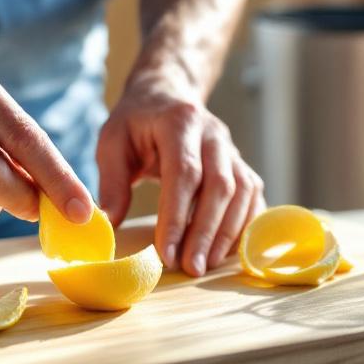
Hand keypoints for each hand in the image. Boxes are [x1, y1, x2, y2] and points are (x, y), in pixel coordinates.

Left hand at [96, 76, 263, 275]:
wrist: (166, 95)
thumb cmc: (135, 123)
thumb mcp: (112, 142)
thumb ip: (111, 182)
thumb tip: (110, 223)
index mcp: (179, 122)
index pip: (185, 173)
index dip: (177, 216)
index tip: (166, 253)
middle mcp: (214, 134)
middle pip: (220, 186)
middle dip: (206, 232)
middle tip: (191, 268)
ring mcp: (232, 149)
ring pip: (242, 193)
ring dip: (227, 233)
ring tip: (206, 264)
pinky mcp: (241, 165)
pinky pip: (253, 197)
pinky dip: (244, 225)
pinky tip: (227, 250)